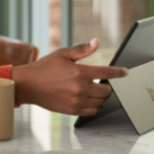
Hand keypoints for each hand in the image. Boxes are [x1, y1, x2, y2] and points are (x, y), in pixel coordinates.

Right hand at [10, 38, 128, 115]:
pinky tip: (93, 100)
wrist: (28, 85)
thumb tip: (96, 42)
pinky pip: (93, 111)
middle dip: (109, 86)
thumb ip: (81, 50)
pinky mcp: (72, 110)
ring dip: (103, 96)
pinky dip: (97, 106)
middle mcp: (80, 88)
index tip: (126, 72)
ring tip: (98, 90)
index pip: (107, 73)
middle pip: (106, 90)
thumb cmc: (44, 67)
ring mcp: (77, 101)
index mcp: (79, 72)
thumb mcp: (62, 54)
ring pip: (101, 102)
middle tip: (105, 82)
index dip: (119, 72)